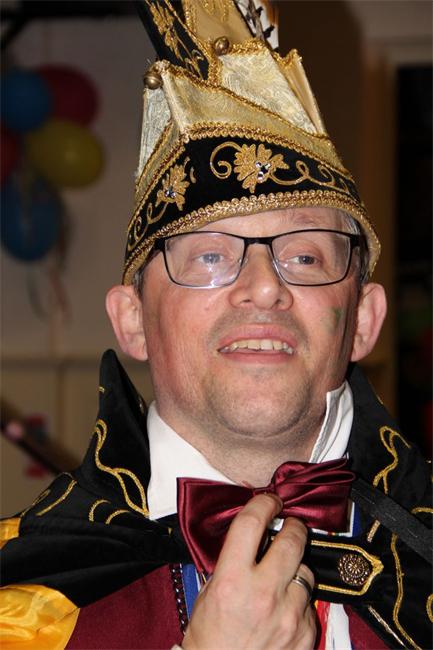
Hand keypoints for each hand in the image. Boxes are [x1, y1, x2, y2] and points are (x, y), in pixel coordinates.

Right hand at [182, 493, 315, 649]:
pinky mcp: (306, 633)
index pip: (252, 523)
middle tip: (289, 525)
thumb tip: (255, 534)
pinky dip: (299, 601)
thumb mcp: (210, 591)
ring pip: (306, 571)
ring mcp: (289, 615)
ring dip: (296, 569)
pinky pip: (310, 602)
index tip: (269, 501)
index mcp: (232, 580)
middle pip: (292, 539)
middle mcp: (263, 594)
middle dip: (292, 526)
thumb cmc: (210, 638)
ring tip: (282, 579)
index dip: (263, 503)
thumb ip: (233, 560)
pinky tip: (284, 609)